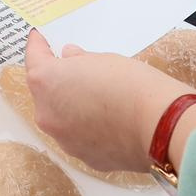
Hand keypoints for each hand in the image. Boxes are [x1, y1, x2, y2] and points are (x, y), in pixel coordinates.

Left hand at [22, 30, 191, 175]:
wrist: (161, 127)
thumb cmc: (132, 85)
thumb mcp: (104, 60)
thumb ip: (80, 61)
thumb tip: (69, 59)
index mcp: (46, 82)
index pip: (34, 58)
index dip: (38, 45)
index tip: (40, 38)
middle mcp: (47, 113)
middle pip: (45, 92)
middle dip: (58, 81)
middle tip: (76, 70)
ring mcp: (64, 139)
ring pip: (61, 117)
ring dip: (72, 106)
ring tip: (98, 98)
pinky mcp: (84, 157)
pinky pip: (80, 136)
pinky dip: (88, 127)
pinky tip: (109, 121)